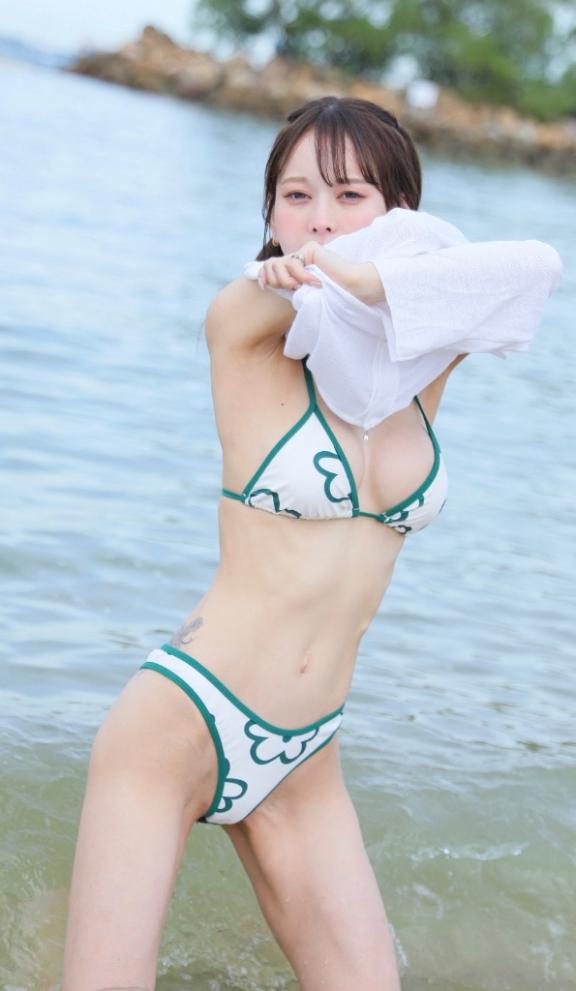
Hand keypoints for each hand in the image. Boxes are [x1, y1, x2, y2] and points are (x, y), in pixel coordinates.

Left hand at [259, 241, 385, 305]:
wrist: (351, 291)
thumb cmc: (331, 298)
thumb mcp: (301, 294)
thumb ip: (285, 286)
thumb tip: (262, 282)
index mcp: (295, 270)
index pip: (269, 267)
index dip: (262, 275)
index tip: (264, 286)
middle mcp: (298, 259)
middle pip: (269, 264)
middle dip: (276, 280)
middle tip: (292, 289)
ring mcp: (304, 252)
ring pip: (277, 263)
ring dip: (286, 280)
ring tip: (301, 287)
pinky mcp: (310, 249)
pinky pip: (293, 263)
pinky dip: (300, 276)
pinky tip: (315, 282)